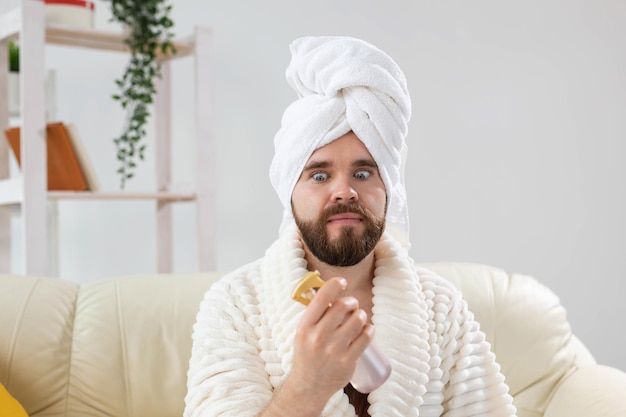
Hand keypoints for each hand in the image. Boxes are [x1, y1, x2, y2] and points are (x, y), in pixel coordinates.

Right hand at [290, 277, 373, 400]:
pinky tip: (365, 330)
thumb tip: (332, 289)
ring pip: (358, 319)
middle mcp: (319, 337)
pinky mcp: (348, 361)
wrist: (308, 386)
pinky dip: (369, 329)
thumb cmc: (307, 354)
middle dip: (351, 302)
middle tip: (352, 305)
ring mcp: (334, 350)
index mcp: (305, 326)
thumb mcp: (303, 332)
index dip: (335, 284)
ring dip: (361, 315)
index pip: (322, 297)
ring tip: (358, 319)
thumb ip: (316, 313)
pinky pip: (366, 336)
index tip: (342, 281)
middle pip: (344, 305)